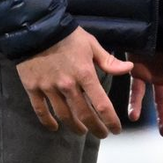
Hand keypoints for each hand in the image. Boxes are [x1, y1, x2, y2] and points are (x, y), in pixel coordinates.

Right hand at [16, 27, 132, 137]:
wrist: (37, 28)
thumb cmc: (68, 36)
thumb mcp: (91, 44)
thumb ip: (109, 61)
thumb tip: (129, 68)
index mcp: (85, 74)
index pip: (101, 104)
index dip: (111, 120)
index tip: (116, 129)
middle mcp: (68, 85)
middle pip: (84, 115)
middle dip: (95, 128)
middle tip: (102, 134)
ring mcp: (49, 89)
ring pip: (64, 116)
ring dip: (75, 127)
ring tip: (82, 131)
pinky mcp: (33, 89)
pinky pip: (41, 111)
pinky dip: (48, 122)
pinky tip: (55, 127)